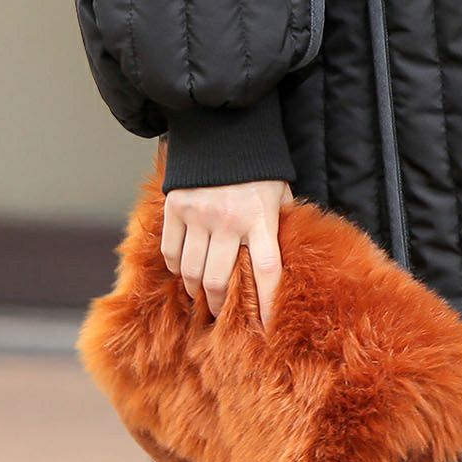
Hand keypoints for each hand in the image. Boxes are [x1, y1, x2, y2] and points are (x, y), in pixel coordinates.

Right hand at [160, 179, 294, 325]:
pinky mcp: (175, 208)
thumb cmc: (258, 170)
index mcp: (261, 218)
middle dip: (220, 305)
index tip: (266, 328)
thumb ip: (281, 225)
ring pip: (191, 272)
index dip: (265, 302)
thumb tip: (290, 259)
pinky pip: (171, 252)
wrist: (224, 133)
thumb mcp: (280, 194)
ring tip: (201, 296)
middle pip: (218, 280)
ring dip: (195, 291)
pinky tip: (184, 271)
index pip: (266, 270)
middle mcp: (229, 219)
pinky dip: (176, 268)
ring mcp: (199, 214)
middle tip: (222, 313)